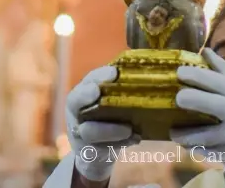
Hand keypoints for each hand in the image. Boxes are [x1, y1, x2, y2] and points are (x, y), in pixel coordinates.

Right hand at [67, 66, 140, 181]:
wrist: (96, 152)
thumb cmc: (110, 117)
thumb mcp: (112, 102)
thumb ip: (122, 91)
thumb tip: (150, 77)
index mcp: (84, 93)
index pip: (88, 80)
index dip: (99, 75)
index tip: (114, 72)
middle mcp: (77, 111)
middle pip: (74, 101)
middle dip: (86, 95)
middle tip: (98, 91)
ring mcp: (79, 133)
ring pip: (88, 130)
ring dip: (109, 129)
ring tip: (129, 129)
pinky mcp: (87, 152)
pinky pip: (100, 149)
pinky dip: (118, 145)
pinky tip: (133, 139)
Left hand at [171, 49, 224, 183]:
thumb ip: (220, 72)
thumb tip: (205, 50)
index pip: (219, 81)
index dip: (199, 75)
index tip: (179, 72)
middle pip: (218, 105)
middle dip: (197, 100)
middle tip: (178, 98)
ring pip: (210, 135)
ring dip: (189, 134)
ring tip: (173, 132)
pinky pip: (207, 152)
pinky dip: (195, 149)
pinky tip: (185, 145)